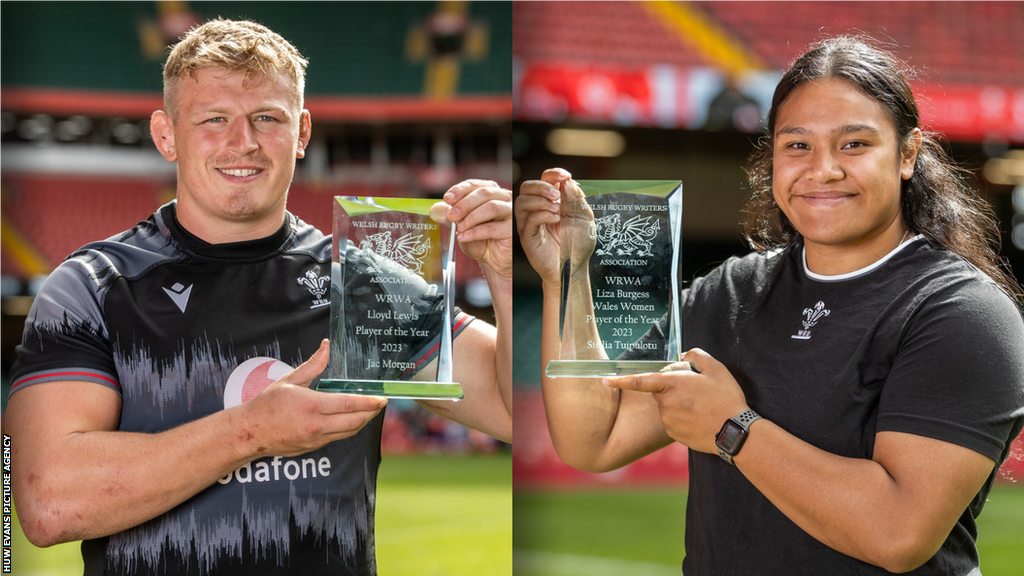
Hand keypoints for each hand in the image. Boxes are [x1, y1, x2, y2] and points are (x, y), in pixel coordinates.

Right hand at [239, 340, 387, 456]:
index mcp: (312, 405)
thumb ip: (313, 364)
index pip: (348, 404)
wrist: (250, 433)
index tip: (381, 398)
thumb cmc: (267, 404)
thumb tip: (326, 346)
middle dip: (371, 413)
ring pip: (348, 433)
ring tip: (370, 411)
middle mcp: (316, 425)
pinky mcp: (313, 448)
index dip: (368, 402)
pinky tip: (352, 420)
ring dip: (362, 422)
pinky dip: (348, 430)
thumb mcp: (290, 380)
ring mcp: (315, 439)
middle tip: (381, 404)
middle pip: (354, 421)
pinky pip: (337, 439)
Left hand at [431, 179, 511, 280]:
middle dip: (465, 204)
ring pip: (492, 207)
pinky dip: (476, 232)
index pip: (474, 185)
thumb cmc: (479, 240)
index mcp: (488, 191)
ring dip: (472, 217)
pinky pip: (494, 227)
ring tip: (459, 227)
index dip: (460, 190)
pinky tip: (464, 237)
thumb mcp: (459, 226)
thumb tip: (435, 210)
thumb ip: (448, 216)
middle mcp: (502, 198)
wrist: (492, 260)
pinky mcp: (513, 229)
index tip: (447, 199)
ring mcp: (510, 212)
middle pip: (484, 193)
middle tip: (452, 215)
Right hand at [515, 168, 595, 286]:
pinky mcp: (527, 236)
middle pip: (527, 186)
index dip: (553, 173)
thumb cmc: (579, 244)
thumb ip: (576, 199)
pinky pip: (528, 220)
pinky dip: (542, 215)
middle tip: (557, 195)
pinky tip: (555, 219)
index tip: (565, 176)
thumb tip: (566, 181)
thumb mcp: (584, 217)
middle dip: (542, 186)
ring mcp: (530, 223)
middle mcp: (537, 209)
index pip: (544, 179)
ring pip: (522, 201)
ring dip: (540, 201)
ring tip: (558, 210)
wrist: (574, 267)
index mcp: (551, 201)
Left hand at [601, 349, 747, 453]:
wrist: (734, 432)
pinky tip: (700, 418)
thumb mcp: (715, 369)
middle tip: (696, 389)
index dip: (621, 380)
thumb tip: (684, 357)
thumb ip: (696, 356)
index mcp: (672, 384)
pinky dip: (682, 418)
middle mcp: (666, 404)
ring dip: (678, 404)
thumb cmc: (725, 399)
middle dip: (672, 388)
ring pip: (667, 407)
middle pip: (660, 391)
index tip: (605, 381)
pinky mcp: (674, 435)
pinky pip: (673, 421)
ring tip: (702, 406)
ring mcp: (669, 421)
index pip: (640, 381)